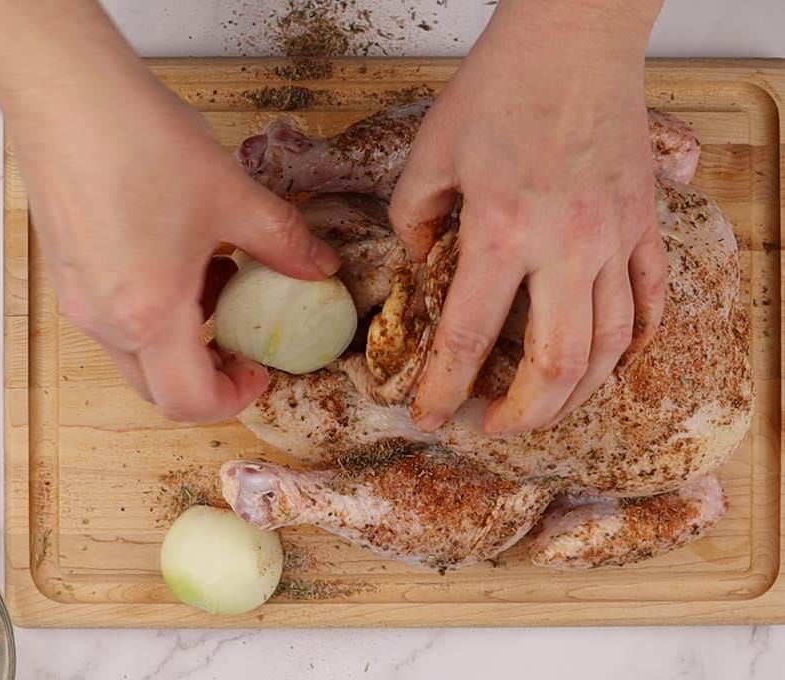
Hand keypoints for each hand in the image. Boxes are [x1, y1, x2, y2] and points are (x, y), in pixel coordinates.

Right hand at [0, 0, 338, 421]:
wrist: (66, 94)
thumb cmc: (145, 146)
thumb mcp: (233, 197)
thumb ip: (284, 243)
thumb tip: (322, 268)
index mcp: (150, 317)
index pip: (189, 402)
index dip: (234, 398)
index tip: (260, 368)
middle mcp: (105, 321)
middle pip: (158, 388)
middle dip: (207, 375)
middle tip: (241, 339)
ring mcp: (78, 298)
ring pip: (136, 352)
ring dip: (183, 337)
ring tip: (215, 277)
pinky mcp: (66, 272)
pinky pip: (114, 317)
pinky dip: (153, 309)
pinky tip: (177, 252)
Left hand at [389, 0, 665, 434]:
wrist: (574, 38)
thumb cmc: (501, 87)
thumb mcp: (431, 152)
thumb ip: (414, 218)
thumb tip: (418, 262)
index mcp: (501, 233)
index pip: (468, 338)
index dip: (443, 390)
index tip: (429, 417)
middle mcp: (565, 249)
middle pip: (555, 365)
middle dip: (522, 415)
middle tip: (494, 426)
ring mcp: (614, 240)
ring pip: (610, 347)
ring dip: (577, 394)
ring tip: (547, 410)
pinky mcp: (643, 225)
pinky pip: (651, 300)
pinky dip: (635, 343)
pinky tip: (613, 364)